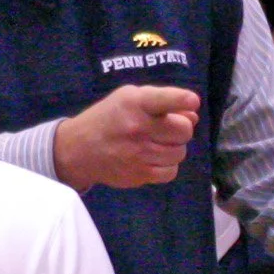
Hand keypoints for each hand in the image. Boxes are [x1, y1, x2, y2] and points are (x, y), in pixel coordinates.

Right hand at [54, 86, 200, 191]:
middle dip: (181, 129)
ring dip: (174, 148)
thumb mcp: (130, 98)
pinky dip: (168, 166)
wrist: (80, 149)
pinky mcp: (140, 174)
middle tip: (166, 129)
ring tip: (156, 144)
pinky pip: (171, 172)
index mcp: (135, 103)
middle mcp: (138, 127)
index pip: (164, 99)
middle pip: (183, 130)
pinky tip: (154, 158)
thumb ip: (164, 102)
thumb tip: (194, 115)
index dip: (181, 99)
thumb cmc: (110, 117)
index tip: (192, 101)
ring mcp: (139, 153)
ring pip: (180, 152)